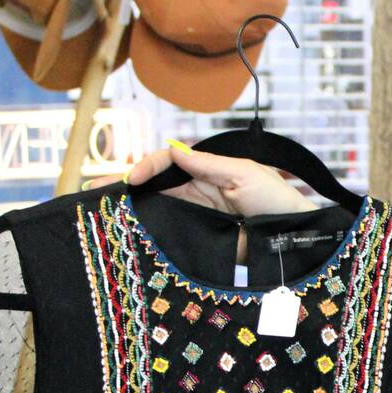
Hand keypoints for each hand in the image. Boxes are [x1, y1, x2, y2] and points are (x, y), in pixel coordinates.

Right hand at [100, 142, 318, 217]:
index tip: (131, 181)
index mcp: (208, 171)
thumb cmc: (278, 199)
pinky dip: (150, 231)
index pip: (167, 163)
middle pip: (155, 185)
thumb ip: (208, 165)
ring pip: (158, 208)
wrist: (297, 236)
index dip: (147, 168)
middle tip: (94, 191)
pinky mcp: (201, 240)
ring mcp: (198, 215)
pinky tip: (129, 233)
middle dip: (126, 185)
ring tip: (102, 212)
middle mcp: (199, 191)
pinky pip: (171, 232)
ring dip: (132, 208)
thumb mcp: (245, 174)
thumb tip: (175, 152)